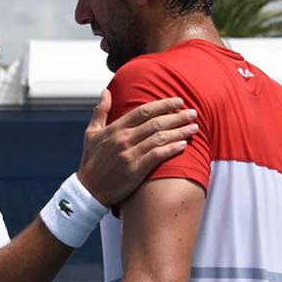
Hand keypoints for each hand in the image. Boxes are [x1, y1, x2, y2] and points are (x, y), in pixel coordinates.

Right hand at [77, 90, 196, 206]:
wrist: (88, 190)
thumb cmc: (91, 161)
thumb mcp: (91, 133)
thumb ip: (100, 111)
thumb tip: (106, 91)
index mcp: (115, 128)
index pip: (143, 111)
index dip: (163, 105)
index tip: (178, 101)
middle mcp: (123, 139)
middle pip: (156, 123)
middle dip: (177, 116)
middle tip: (193, 113)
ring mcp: (130, 154)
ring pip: (159, 138)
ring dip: (179, 132)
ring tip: (193, 128)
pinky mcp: (135, 170)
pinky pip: (157, 156)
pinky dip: (171, 149)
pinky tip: (184, 145)